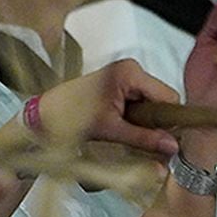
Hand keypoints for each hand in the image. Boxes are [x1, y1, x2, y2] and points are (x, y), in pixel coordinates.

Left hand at [38, 60, 180, 156]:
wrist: (45, 115)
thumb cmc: (71, 116)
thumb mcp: (111, 130)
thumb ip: (144, 138)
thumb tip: (172, 147)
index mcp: (131, 72)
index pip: (168, 96)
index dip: (170, 121)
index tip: (166, 143)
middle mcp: (131, 69)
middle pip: (161, 100)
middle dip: (157, 124)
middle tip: (146, 144)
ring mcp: (125, 76)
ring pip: (152, 104)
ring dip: (146, 123)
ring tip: (128, 135)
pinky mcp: (119, 85)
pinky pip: (140, 103)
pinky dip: (137, 119)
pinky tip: (124, 129)